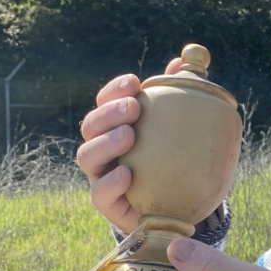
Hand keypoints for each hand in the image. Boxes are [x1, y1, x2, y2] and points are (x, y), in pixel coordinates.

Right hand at [75, 58, 181, 233]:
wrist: (177, 208)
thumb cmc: (173, 161)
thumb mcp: (179, 129)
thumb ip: (179, 97)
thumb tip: (182, 62)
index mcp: (116, 126)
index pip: (105, 102)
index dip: (114, 90)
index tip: (135, 81)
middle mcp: (103, 149)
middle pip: (92, 126)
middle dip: (109, 113)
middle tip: (133, 108)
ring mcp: (102, 176)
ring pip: (88, 156)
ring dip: (105, 143)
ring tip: (128, 135)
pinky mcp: (109, 205)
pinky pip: (100, 194)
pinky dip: (110, 183)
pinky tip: (126, 174)